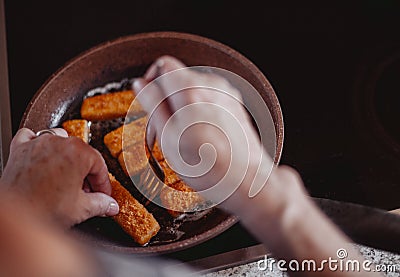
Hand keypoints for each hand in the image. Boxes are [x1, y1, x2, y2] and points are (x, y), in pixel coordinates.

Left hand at [0, 128, 118, 226]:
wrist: (14, 217)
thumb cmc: (43, 210)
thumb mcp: (81, 209)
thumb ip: (101, 204)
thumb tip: (110, 205)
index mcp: (79, 153)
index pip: (100, 165)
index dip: (103, 184)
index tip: (103, 194)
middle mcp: (59, 142)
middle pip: (82, 153)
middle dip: (86, 173)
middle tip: (86, 192)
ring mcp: (38, 143)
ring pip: (60, 140)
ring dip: (66, 155)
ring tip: (66, 175)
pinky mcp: (20, 148)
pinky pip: (32, 136)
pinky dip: (38, 144)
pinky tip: (43, 157)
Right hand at [133, 56, 376, 275]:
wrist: (244, 180)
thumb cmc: (206, 165)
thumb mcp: (167, 136)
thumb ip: (152, 103)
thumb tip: (141, 83)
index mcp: (190, 89)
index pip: (163, 65)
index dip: (152, 81)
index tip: (149, 100)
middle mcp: (211, 85)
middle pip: (179, 78)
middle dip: (167, 97)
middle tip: (164, 127)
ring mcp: (226, 95)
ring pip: (195, 90)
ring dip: (184, 106)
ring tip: (184, 136)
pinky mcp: (235, 106)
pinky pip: (210, 99)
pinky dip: (200, 111)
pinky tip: (201, 136)